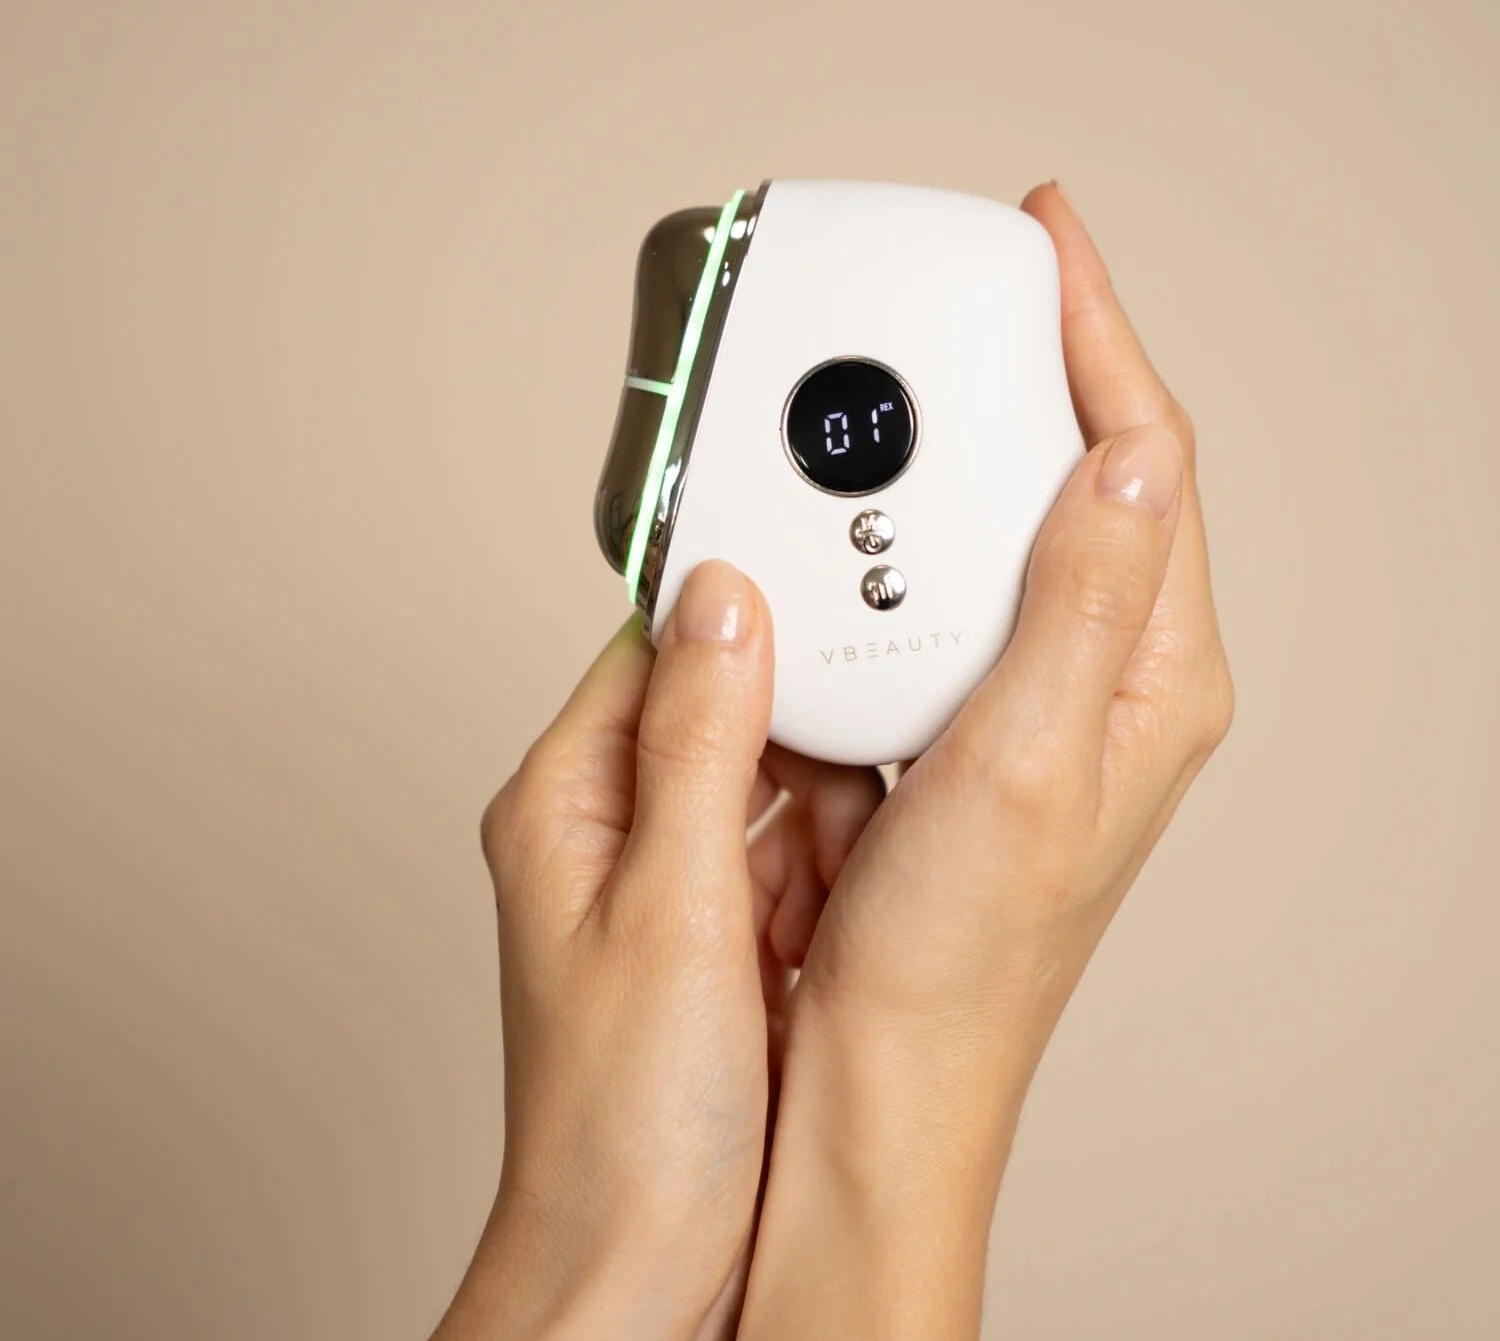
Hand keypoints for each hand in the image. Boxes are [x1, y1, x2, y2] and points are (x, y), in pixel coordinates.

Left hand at [432, 564, 882, 1340]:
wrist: (649, 1264)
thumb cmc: (621, 1120)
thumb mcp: (672, 908)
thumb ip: (697, 747)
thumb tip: (720, 604)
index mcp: (566, 801)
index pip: (652, 649)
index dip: (736, 619)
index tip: (817, 602)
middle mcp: (613, 829)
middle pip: (726, 709)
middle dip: (798, 742)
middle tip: (842, 780)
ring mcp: (675, 882)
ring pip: (777, 785)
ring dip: (823, 819)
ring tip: (829, 882)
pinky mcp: (727, 930)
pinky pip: (799, 854)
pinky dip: (833, 871)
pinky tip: (843, 911)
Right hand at [738, 183, 1234, 1337]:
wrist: (876, 1055)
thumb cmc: (958, 949)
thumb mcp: (1027, 762)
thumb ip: (1077, 603)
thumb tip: (1123, 456)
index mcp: (1151, 672)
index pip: (1146, 461)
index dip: (1099, 335)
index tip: (1043, 242)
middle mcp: (1101, 670)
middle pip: (1079, 471)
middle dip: (1025, 369)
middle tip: (961, 295)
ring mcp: (1027, 688)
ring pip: (999, 525)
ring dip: (950, 454)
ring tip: (897, 390)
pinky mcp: (956, 709)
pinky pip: (938, 586)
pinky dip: (896, 534)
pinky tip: (851, 518)